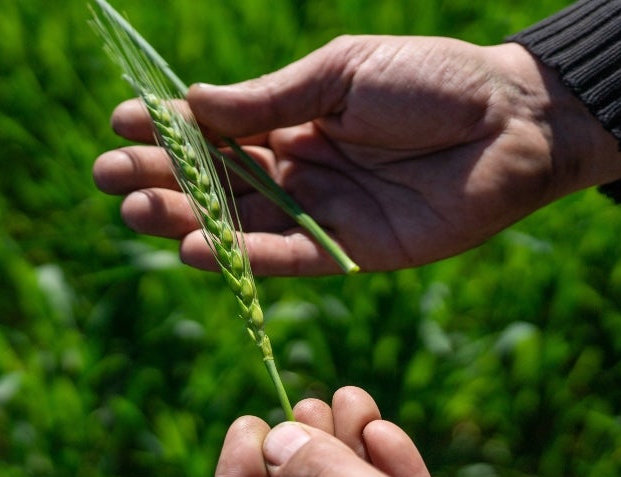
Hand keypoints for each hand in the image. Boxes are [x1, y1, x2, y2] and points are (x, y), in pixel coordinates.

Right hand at [93, 36, 620, 274]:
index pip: (215, 131)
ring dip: (186, 220)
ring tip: (135, 211)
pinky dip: (242, 258)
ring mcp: (320, 213)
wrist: (512, 121)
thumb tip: (191, 104)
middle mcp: (297, 171)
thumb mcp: (339, 74)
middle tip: (108, 177)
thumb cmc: (430, 80)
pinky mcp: (349, 251)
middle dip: (160, 178)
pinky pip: (286, 258)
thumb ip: (268, 101)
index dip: (167, 129)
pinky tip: (193, 250)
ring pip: (240, 224)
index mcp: (292, 121)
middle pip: (215, 181)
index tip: (121, 122)